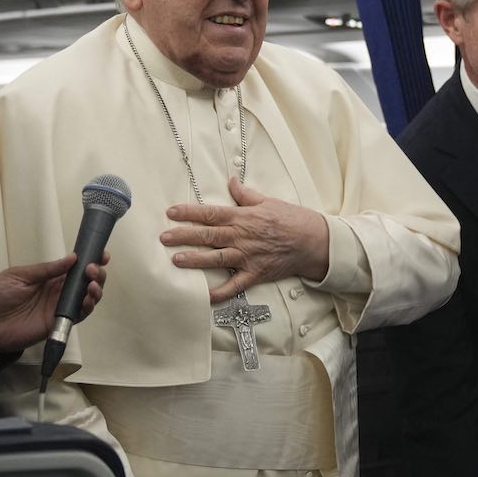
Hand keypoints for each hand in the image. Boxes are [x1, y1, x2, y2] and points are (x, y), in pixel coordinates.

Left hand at [0, 253, 107, 352]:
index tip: (101, 254)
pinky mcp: (58, 323)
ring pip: (86, 298)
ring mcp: (59, 308)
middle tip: (93, 269)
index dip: (90, 260)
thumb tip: (72, 258)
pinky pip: (78, 315)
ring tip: (92, 283)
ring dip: (95, 290)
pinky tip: (88, 299)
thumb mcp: (19, 275)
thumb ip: (46, 270)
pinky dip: (87, 307)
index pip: (75, 268)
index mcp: (49, 277)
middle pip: (85, 282)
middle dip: (96, 274)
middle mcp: (58, 291)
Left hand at [161, 178, 328, 303]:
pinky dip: (220, 292)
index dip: (189, 213)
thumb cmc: (292, 219)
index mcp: (242, 217)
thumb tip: (231, 180)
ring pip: (215, 258)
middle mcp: (241, 237)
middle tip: (164, 237)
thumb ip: (245, 194)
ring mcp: (247, 257)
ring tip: (176, 260)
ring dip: (195, 260)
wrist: (313, 241)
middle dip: (183, 236)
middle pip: (207, 235)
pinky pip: (234, 286)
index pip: (210, 213)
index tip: (171, 213)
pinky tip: (205, 296)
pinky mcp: (255, 274)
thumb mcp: (268, 201)